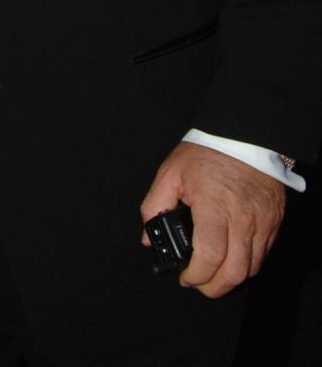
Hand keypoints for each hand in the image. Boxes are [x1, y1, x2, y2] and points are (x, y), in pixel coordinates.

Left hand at [140, 141, 284, 297]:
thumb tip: (147, 237)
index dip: (196, 276)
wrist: (243, 134)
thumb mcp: (171, 172)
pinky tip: (231, 259)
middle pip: (233, 272)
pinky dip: (247, 264)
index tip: (184, 278)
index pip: (210, 257)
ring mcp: (262, 223)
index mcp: (214, 207)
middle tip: (198, 283)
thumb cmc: (206, 152)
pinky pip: (263, 254)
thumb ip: (154, 205)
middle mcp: (242, 220)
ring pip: (251, 268)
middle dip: (213, 287)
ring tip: (213, 274)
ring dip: (231, 278)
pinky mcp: (273, 221)